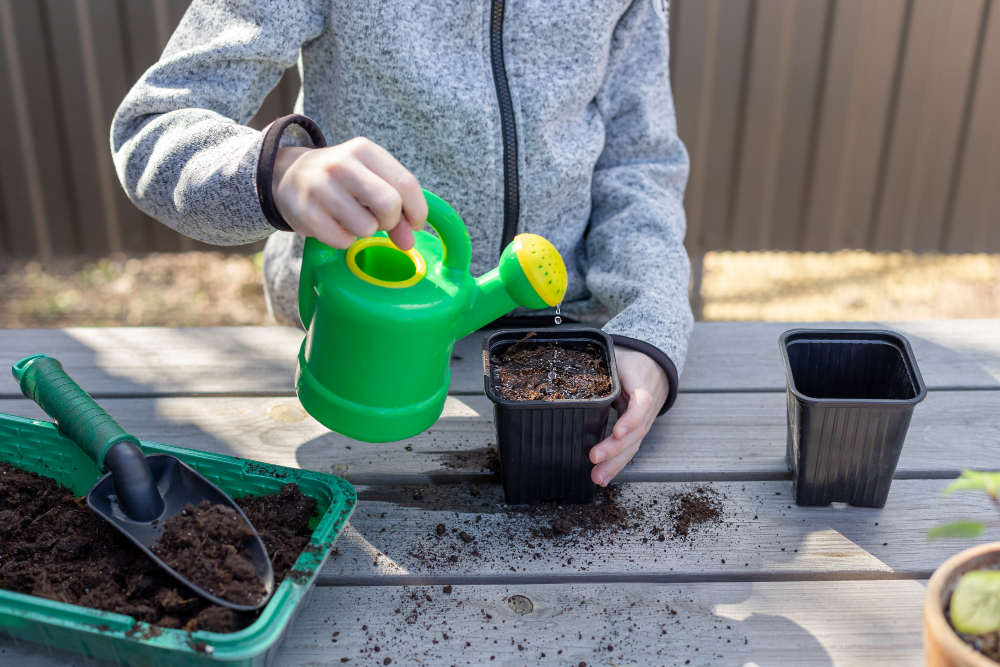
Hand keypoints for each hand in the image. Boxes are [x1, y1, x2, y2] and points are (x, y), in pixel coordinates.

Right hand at [271, 138, 427, 249]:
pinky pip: (342, 240)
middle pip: (389, 204)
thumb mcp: (370, 179)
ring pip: (366, 227)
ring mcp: (320, 187)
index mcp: (364, 150)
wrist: (289, 176)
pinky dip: (344, 240)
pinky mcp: (305, 211)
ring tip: (352, 219)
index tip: (414, 224)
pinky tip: (334, 225)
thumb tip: (408, 241)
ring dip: (365, 231)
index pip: (406, 184)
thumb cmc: (341, 180)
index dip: (417, 211)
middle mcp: (342, 164)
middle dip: (391, 221)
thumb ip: (397, 206)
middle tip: (379, 221)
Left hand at [589, 346, 668, 485]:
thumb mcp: (615, 357)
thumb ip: (597, 367)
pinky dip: (617, 464)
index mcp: (640, 382)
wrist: (651, 366)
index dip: (631, 418)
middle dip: (615, 448)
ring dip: (615, 462)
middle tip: (594, 457)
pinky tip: (604, 477)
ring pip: (633, 444)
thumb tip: (563, 377)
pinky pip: (629, 448)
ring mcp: (643, 420)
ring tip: (597, 477)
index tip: (618, 432)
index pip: (642, 402)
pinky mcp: (636, 430)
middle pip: (636, 430)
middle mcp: (644, 406)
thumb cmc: (627, 362)